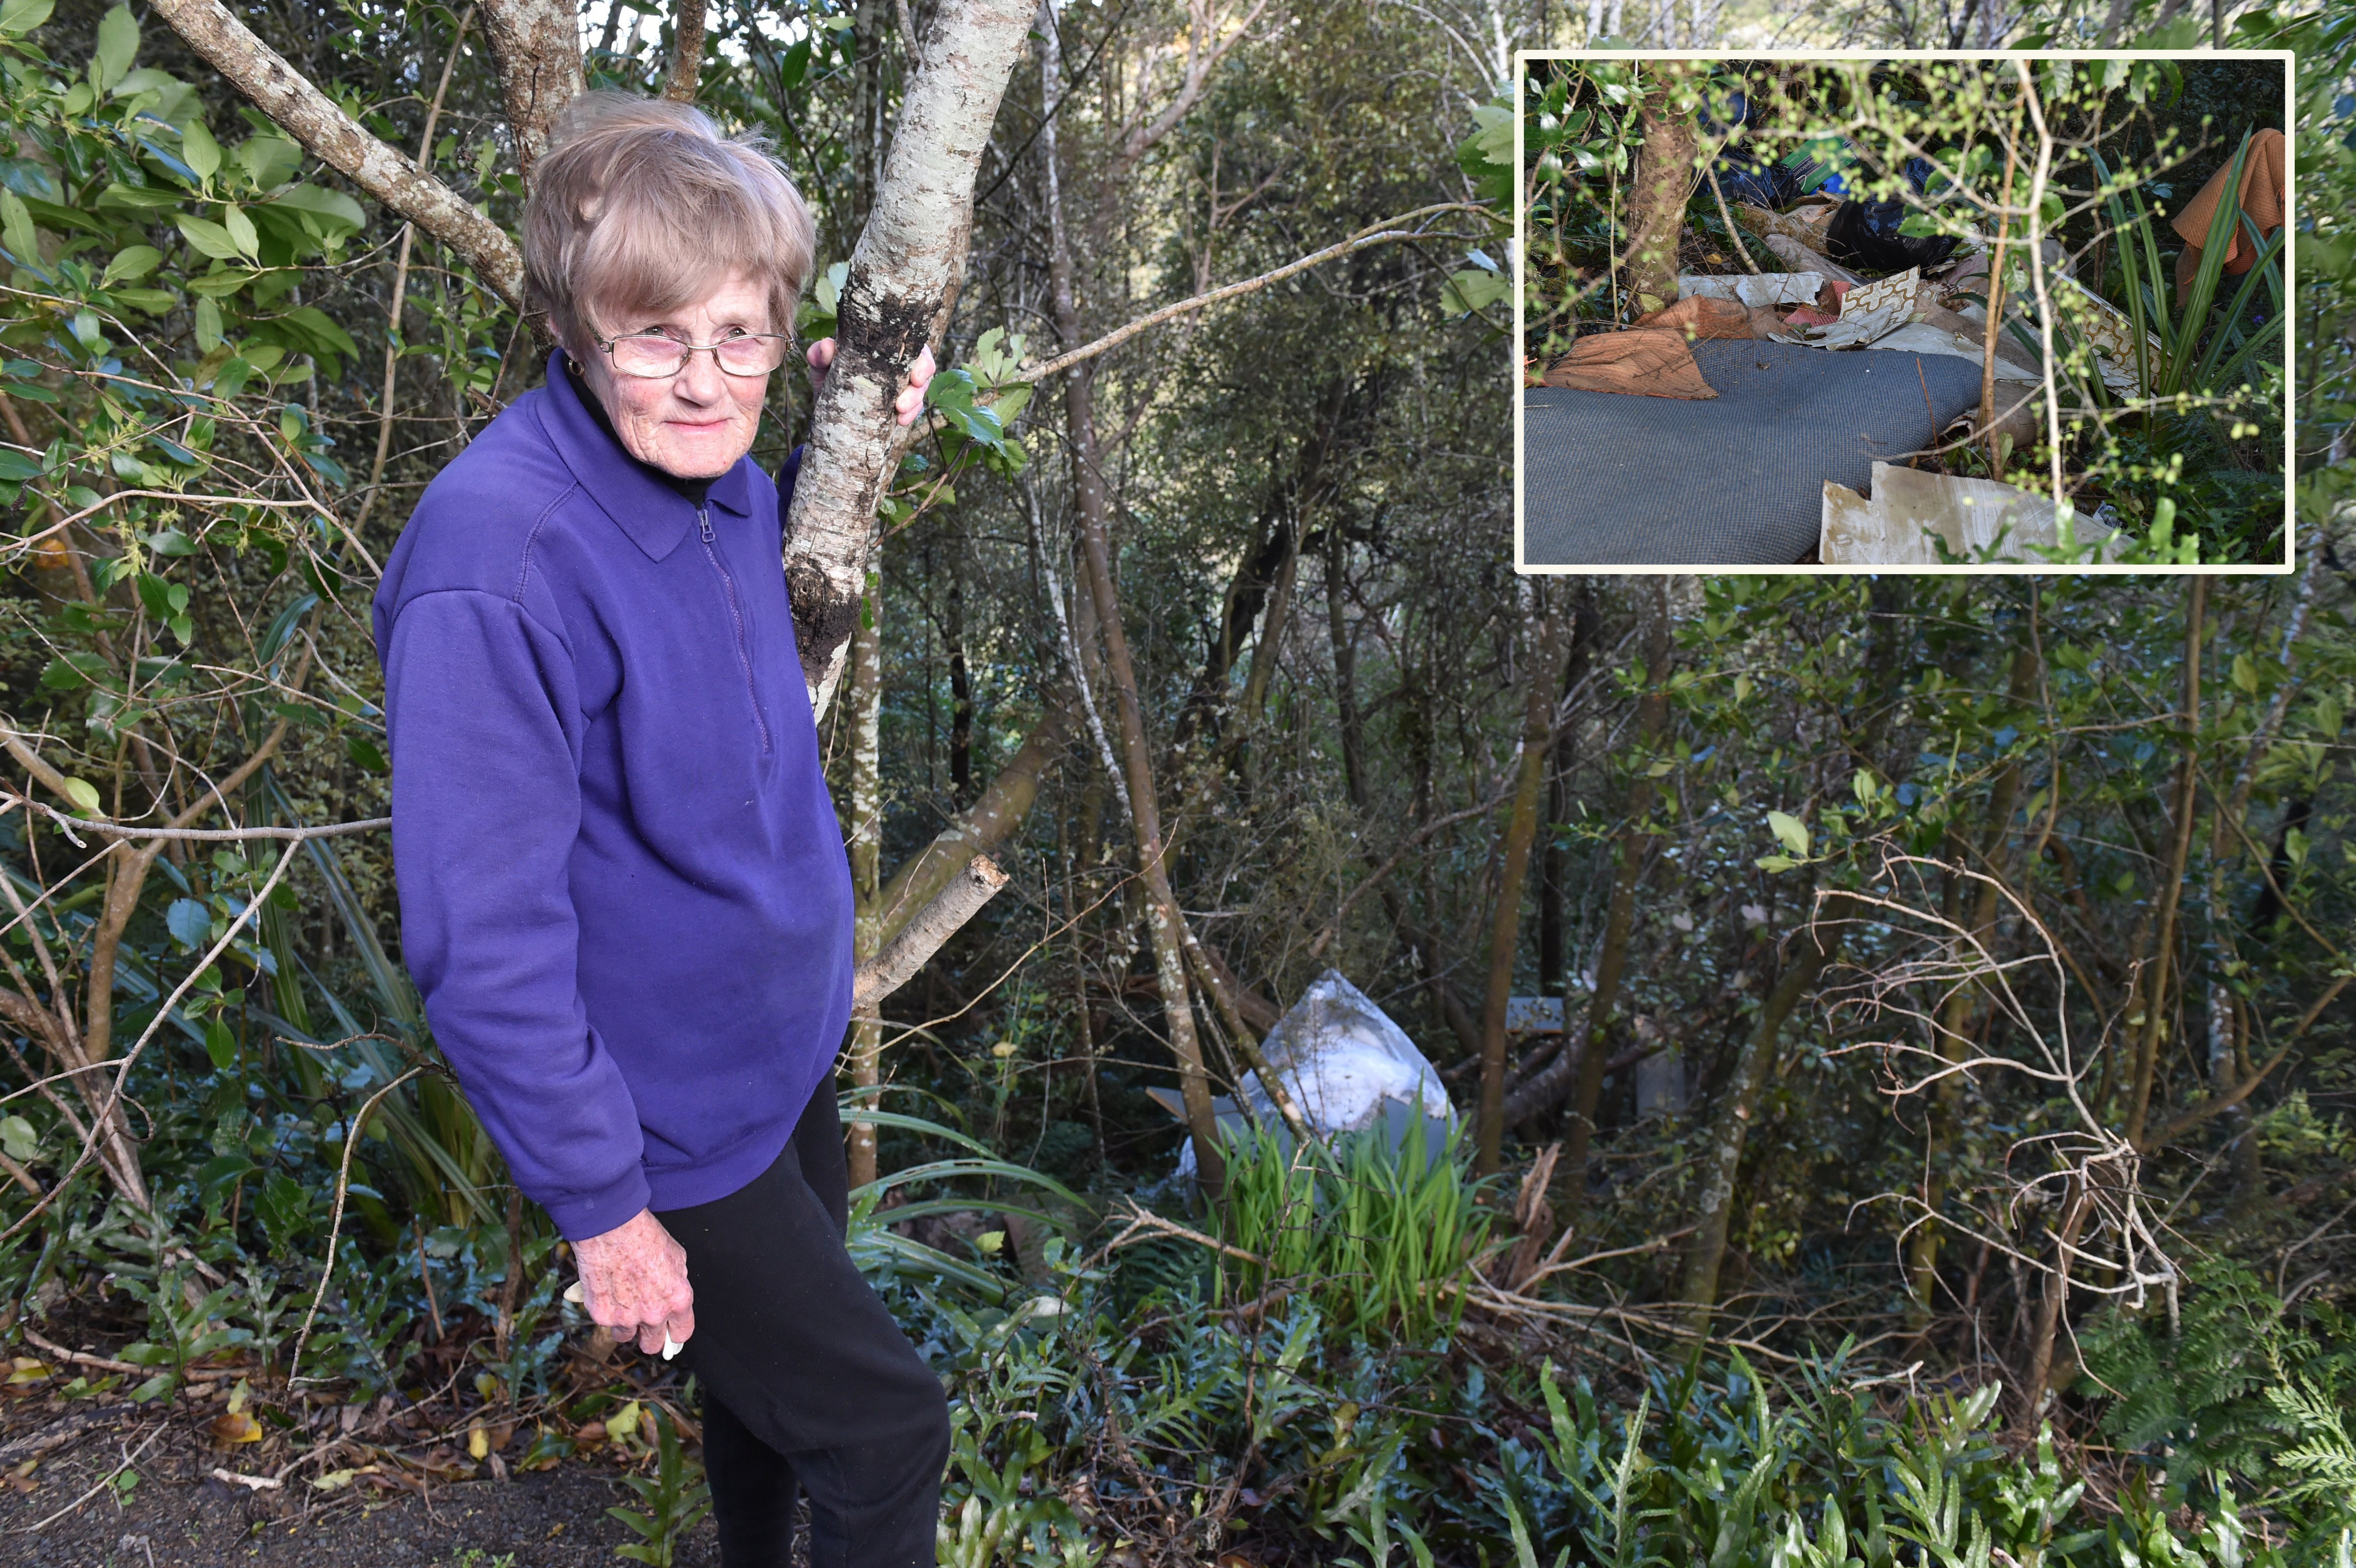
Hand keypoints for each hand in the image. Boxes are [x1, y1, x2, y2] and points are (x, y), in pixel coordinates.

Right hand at [570, 1209, 693, 1356]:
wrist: (611, 1227)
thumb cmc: (644, 1236)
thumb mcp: (676, 1256)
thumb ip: (676, 1281)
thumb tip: (673, 1292)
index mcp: (678, 1300)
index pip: (682, 1333)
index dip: (675, 1333)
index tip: (670, 1332)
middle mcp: (654, 1314)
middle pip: (653, 1344)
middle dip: (650, 1336)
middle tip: (643, 1321)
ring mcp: (627, 1318)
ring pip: (626, 1336)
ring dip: (625, 1324)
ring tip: (622, 1299)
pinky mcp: (602, 1315)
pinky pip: (606, 1322)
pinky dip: (606, 1310)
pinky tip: (607, 1289)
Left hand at [806, 340, 935, 426]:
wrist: (825, 410)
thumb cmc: (826, 377)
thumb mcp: (820, 365)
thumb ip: (820, 354)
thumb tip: (827, 346)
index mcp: (884, 345)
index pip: (910, 344)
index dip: (921, 358)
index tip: (915, 376)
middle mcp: (897, 362)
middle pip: (925, 365)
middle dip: (922, 380)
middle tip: (909, 393)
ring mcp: (901, 383)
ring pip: (921, 387)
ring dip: (916, 400)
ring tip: (900, 411)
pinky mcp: (900, 403)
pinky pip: (914, 407)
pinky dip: (911, 414)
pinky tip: (900, 421)